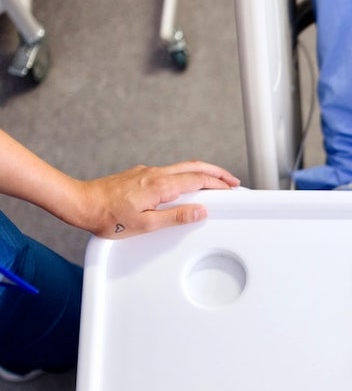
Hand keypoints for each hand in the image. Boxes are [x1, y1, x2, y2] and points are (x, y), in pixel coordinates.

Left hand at [69, 160, 239, 238]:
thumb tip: (200, 211)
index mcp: (160, 185)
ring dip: (202, 172)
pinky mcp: (139, 175)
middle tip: (232, 180)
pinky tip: (186, 185)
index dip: (218, 184)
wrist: (80, 203)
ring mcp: (146, 172)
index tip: (232, 189)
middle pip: (194, 166)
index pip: (198, 180)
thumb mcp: (146, 224)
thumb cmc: (107, 217)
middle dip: (216, 172)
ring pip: (182, 167)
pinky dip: (186, 175)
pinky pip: (170, 171)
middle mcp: (155, 174)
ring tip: (214, 181)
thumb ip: (175, 217)